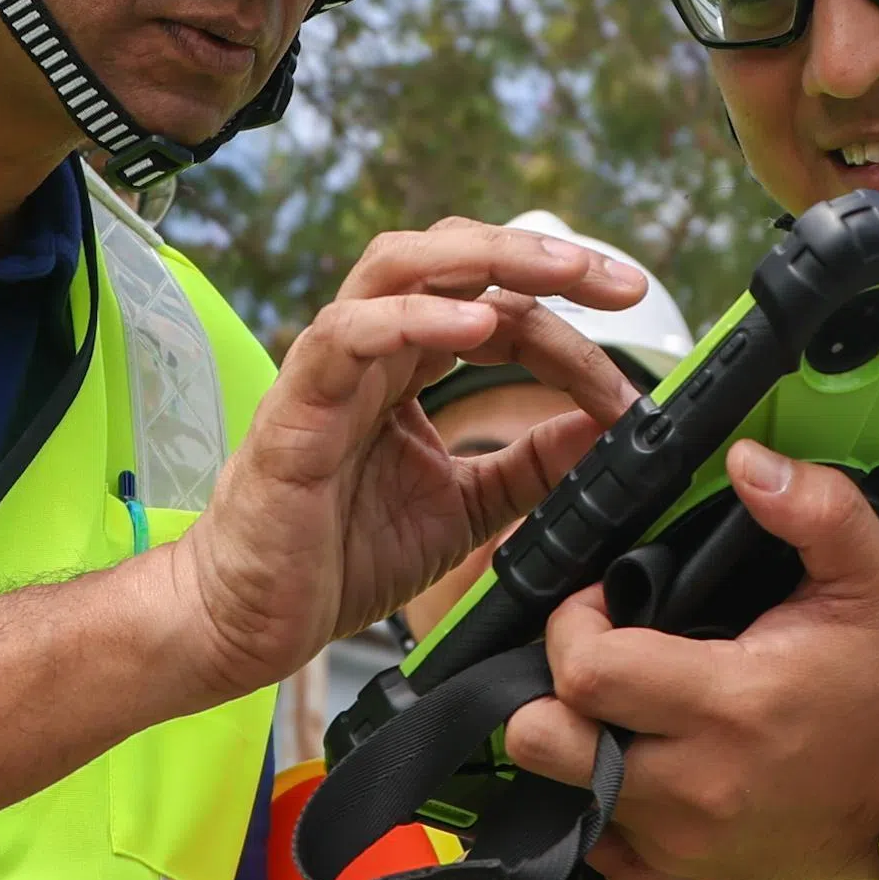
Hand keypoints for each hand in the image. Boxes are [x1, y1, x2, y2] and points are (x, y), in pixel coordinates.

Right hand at [167, 224, 648, 684]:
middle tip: (623, 284)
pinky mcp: (295, 405)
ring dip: (486, 259)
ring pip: (400, 265)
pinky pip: (349, 334)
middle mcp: (370, 349)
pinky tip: (472, 326)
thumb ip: (528, 468)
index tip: (633, 389)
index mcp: (407, 366)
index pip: (501, 311)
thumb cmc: (335, 558)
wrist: (245, 622)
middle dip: (546, 261)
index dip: (573, 331)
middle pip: (455, 257)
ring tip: (559, 273)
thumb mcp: (465, 511)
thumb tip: (605, 432)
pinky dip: (413, 318)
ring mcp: (329, 369)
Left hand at [506, 447, 878, 879]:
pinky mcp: (682, 870)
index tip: (605, 603)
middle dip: (548, 689)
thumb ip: (816, 508)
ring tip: (625, 700)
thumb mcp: (871, 579)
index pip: (585, 671)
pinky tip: (645, 750)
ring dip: (577, 737)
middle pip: (544, 742)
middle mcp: (694, 782)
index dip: (574, 623)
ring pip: (564, 786)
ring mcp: (682, 837)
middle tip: (596, 655)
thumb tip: (748, 460)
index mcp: (730, 704)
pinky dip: (604, 788)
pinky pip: (599, 830)